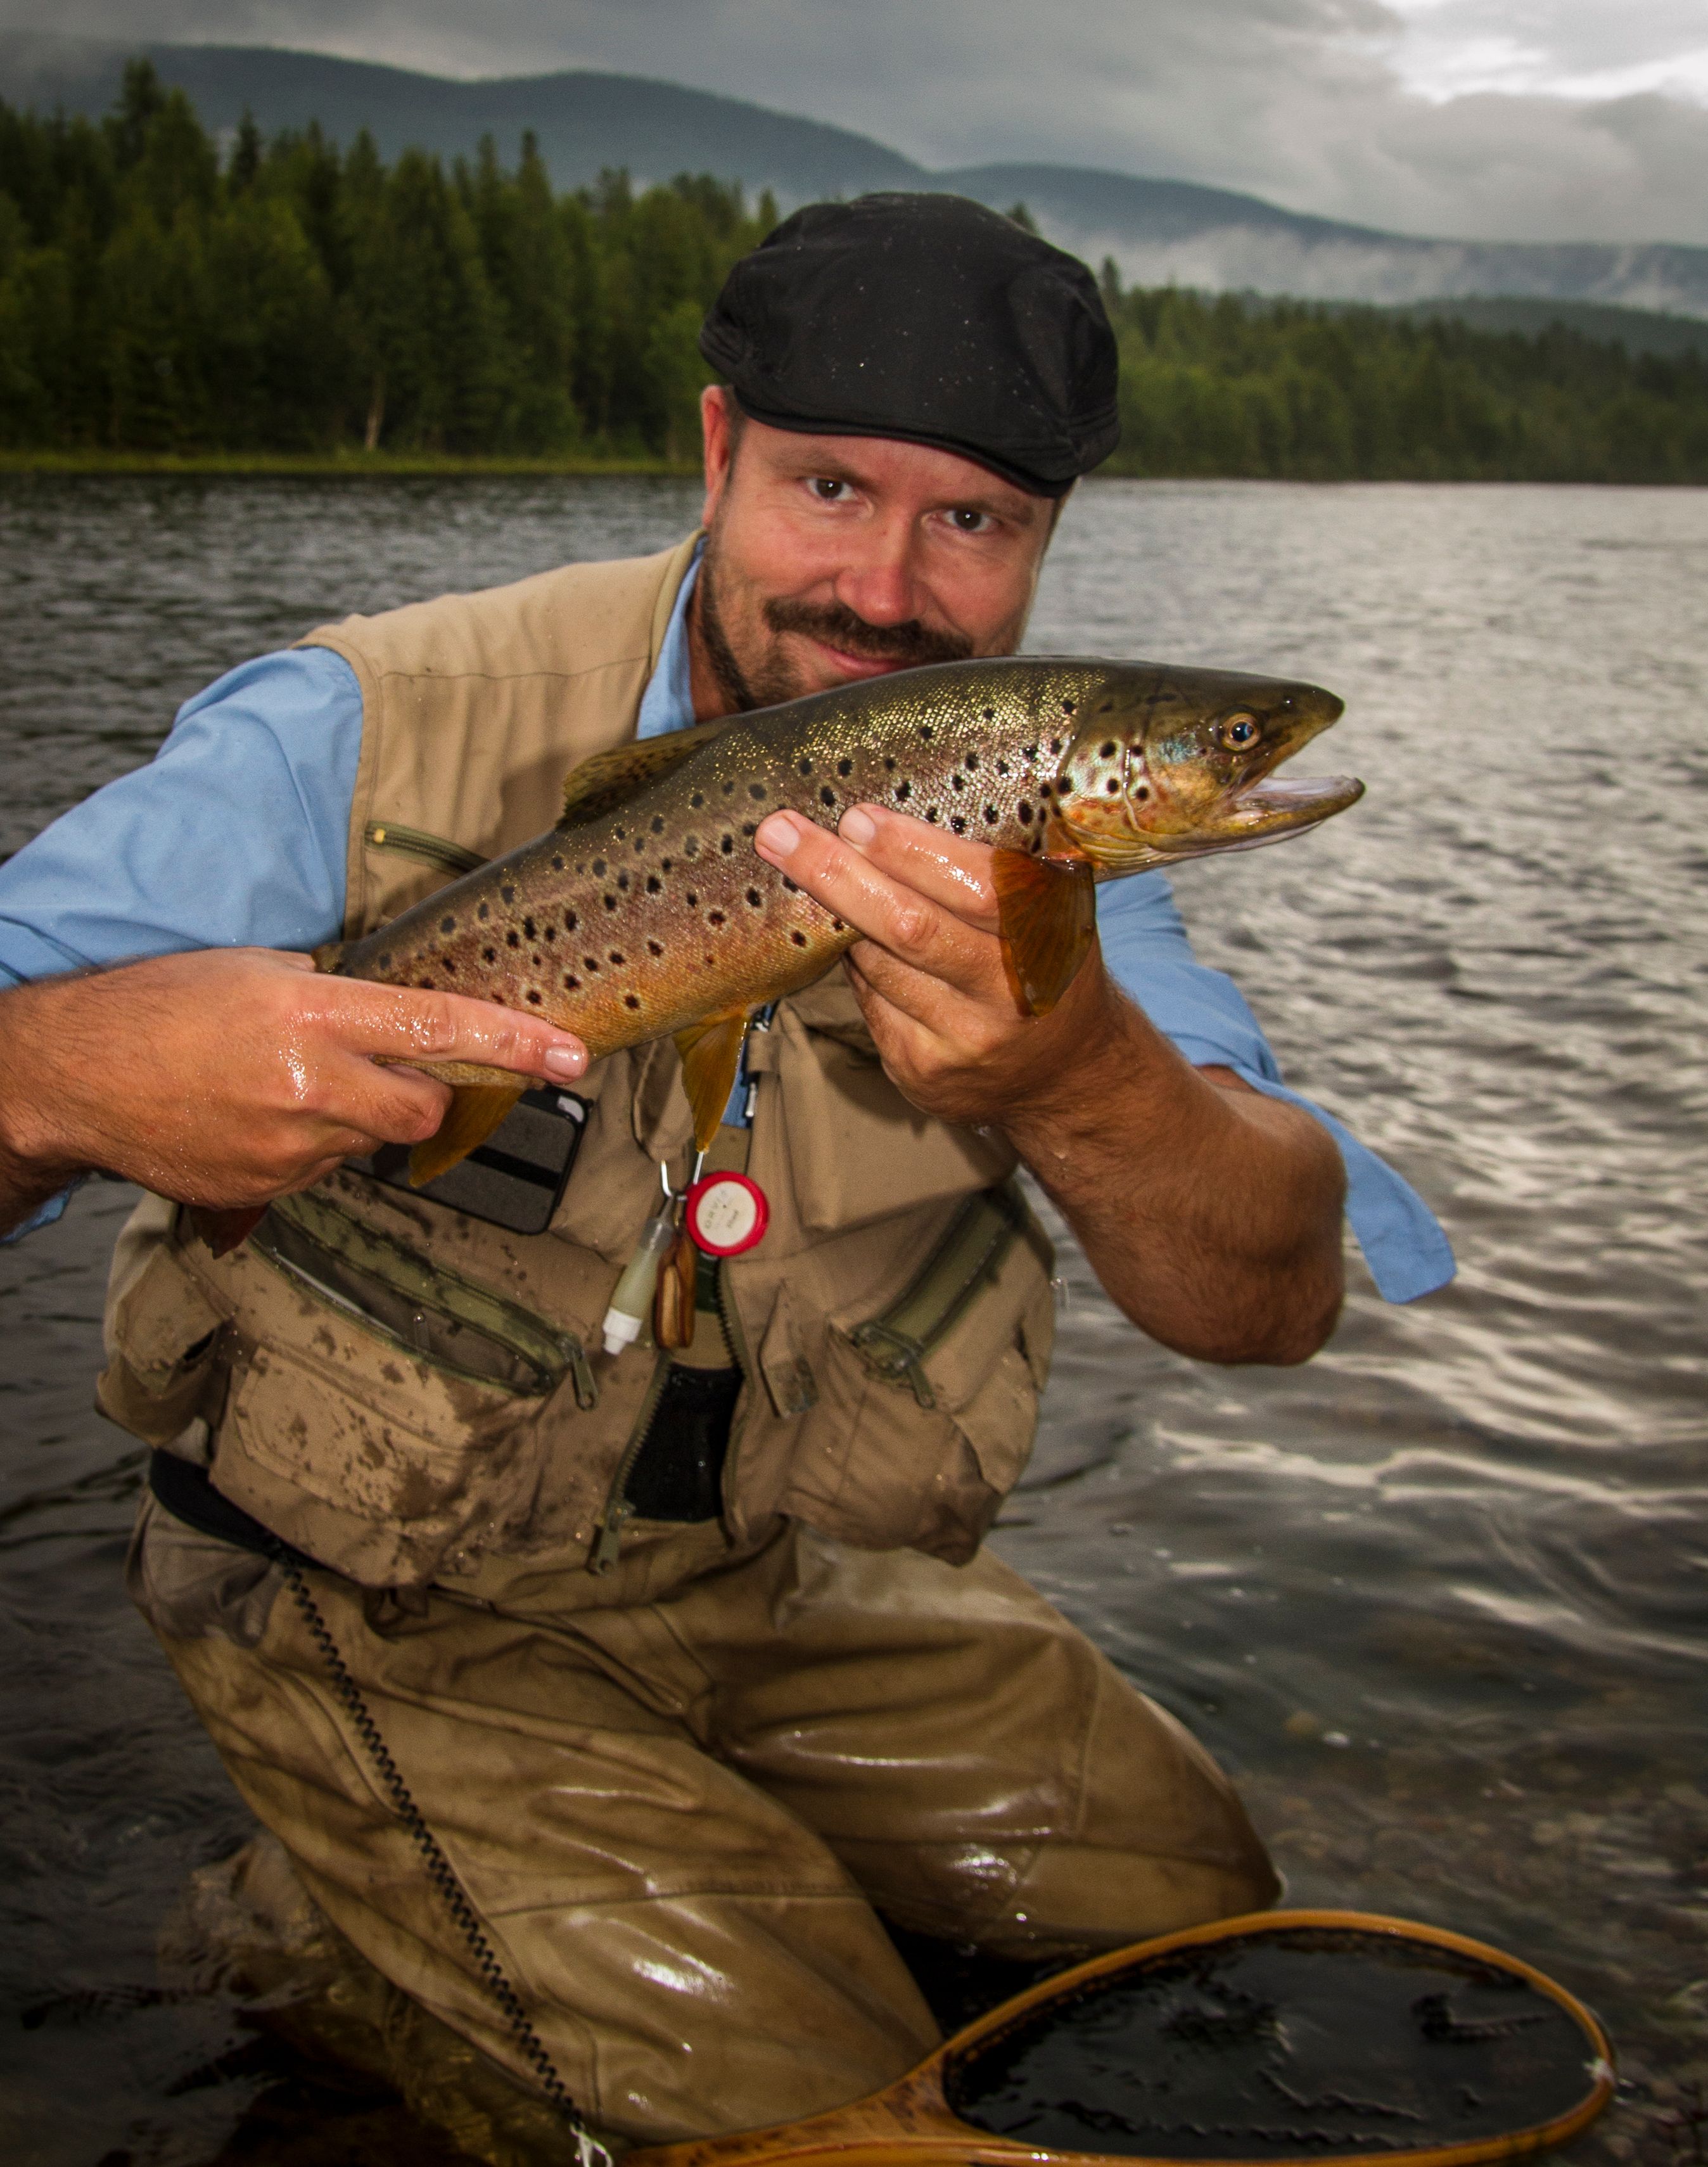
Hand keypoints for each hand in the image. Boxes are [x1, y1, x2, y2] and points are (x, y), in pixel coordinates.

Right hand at [0, 947, 587, 1229]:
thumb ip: (337, 995)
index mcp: (313, 1014)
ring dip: (352, 1118)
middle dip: (423, 1091)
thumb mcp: (258, 972)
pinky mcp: (264, 1190)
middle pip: (423, 1106)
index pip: (440, 1027)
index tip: (572, 1055)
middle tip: (375, 1068)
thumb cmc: (161, 1007)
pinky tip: (257, 1120)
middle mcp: (310, 1084)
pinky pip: (322, 1173)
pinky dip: (308, 1149)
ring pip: (370, 1142)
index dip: (516, 1043)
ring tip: (284, 1088)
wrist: (75, 1076)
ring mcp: (288, 1146)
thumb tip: (394, 1019)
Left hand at [755, 803, 1345, 1363]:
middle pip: (908, 929)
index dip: (910, 852)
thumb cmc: (1050, 968)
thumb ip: (998, 872)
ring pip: (878, 967)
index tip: (859, 818)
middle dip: (836, 875)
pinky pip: (871, 1006)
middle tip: (780, 834)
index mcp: (1050, 939)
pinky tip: (853, 943)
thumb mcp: (1053, 913)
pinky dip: (858, 968)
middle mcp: (1011, 996)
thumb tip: (895, 817)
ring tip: (803, 869)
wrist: (1070, 1076)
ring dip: (838, 917)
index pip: (974, 888)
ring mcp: (965, 1044)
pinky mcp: (925, 1075)